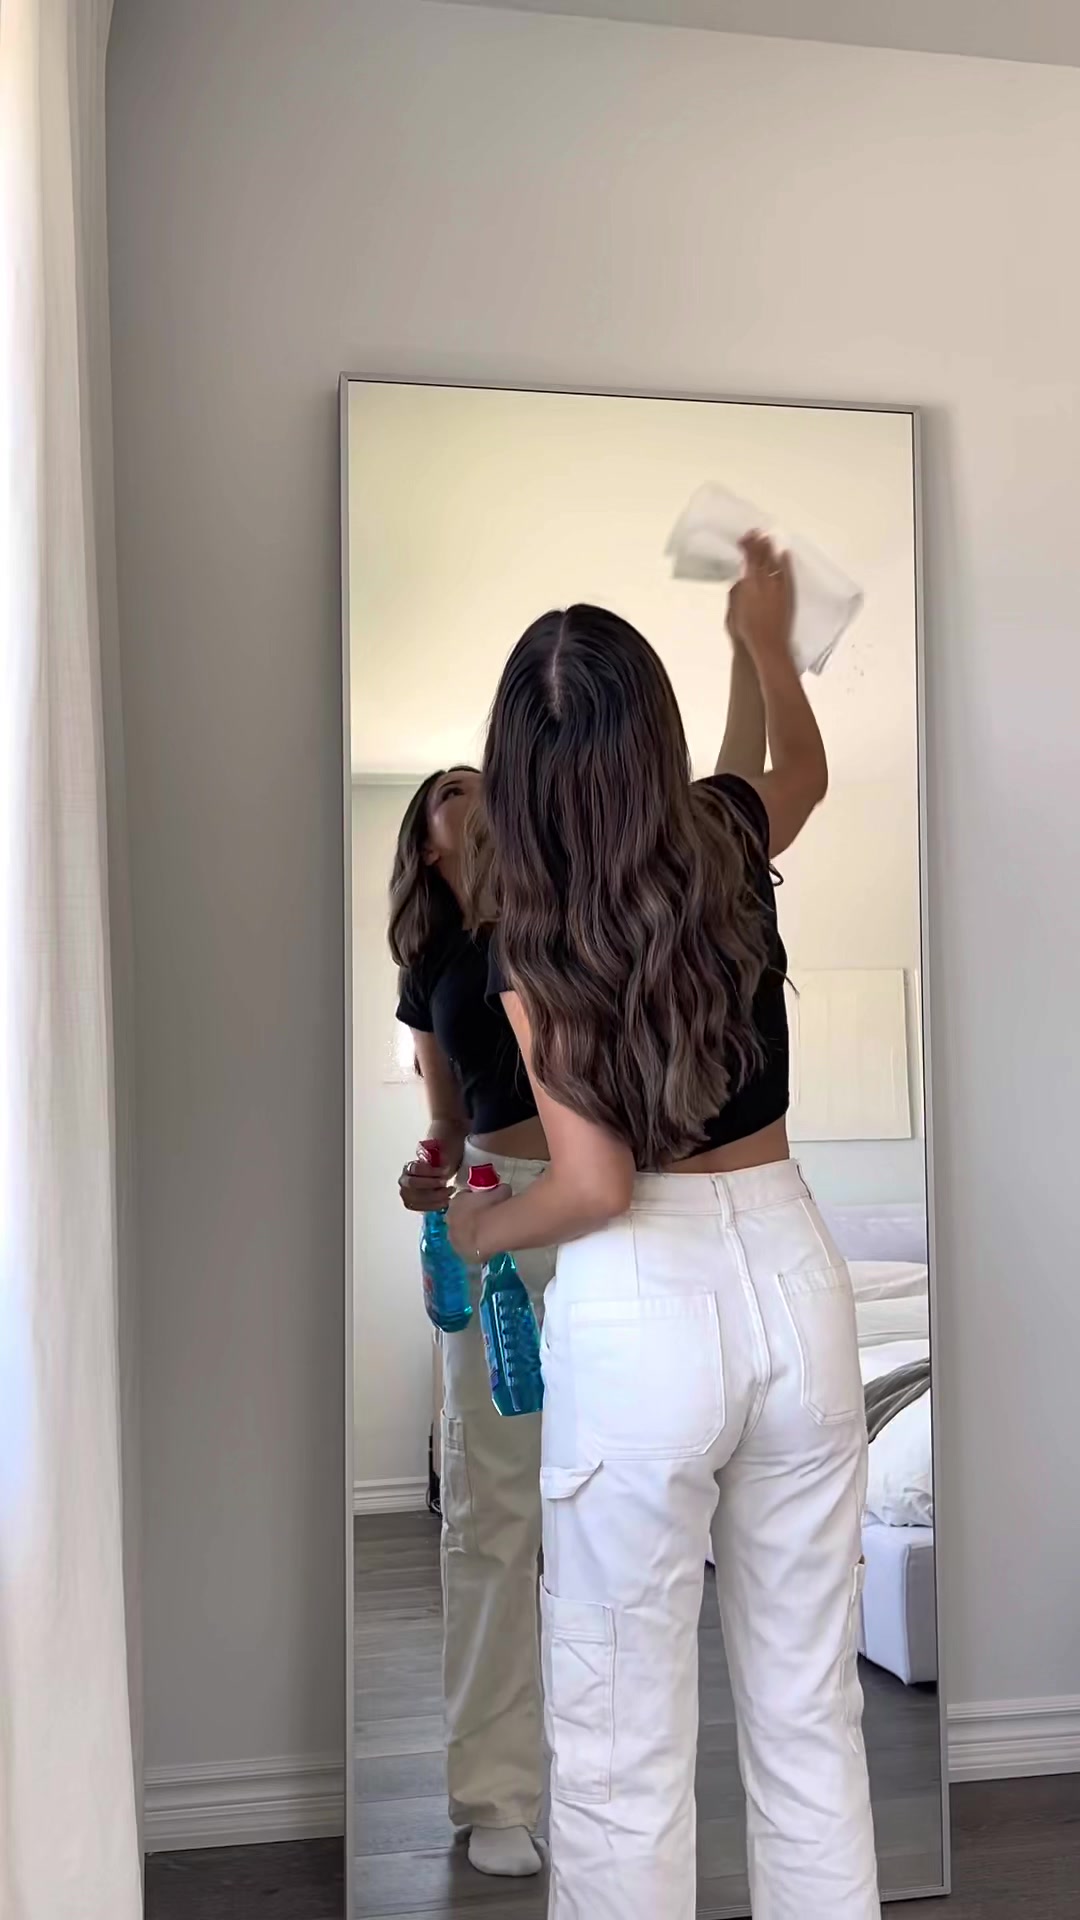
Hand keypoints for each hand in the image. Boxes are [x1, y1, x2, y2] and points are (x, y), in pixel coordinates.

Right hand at [398, 1153, 455, 1213]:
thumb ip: (439, 1157)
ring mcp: (406, 1195)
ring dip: (436, 1196)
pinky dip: (435, 1205)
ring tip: (449, 1191)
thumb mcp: (437, 1159)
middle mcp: (404, 1181)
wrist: (432, 1180)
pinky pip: (422, 1207)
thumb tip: (444, 1157)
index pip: (416, 1168)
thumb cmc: (435, 1170)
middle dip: (431, 1184)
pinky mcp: (412, 1205)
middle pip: (413, 1183)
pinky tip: (446, 1201)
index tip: (446, 1170)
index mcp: (408, 1167)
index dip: (431, 1170)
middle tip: (445, 1183)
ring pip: (417, 1198)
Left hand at [447, 1183, 510, 1259]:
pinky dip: (478, 1248)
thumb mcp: (500, 1191)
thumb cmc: (494, 1204)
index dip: (474, 1202)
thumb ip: (498, 1191)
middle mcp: (450, 1220)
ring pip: (462, 1236)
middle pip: (459, 1218)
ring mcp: (454, 1239)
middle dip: (471, 1218)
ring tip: (488, 1234)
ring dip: (472, 1234)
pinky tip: (489, 1246)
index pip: (462, 1200)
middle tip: (486, 1219)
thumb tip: (501, 1190)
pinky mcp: (463, 1254)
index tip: (485, 1203)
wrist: (490, 1228)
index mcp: (456, 1202)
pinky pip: (470, 1250)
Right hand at [728, 532, 794, 666]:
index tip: (745, 537)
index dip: (747, 546)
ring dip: (771, 549)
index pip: (749, 560)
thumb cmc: (748, 634)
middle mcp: (765, 583)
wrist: (769, 646)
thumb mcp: (733, 614)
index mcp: (749, 586)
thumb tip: (739, 582)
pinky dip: (786, 563)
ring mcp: (778, 588)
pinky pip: (788, 574)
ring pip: (775, 563)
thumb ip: (736, 595)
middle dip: (759, 543)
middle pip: (762, 558)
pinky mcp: (788, 595)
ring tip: (768, 539)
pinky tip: (785, 554)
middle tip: (758, 532)